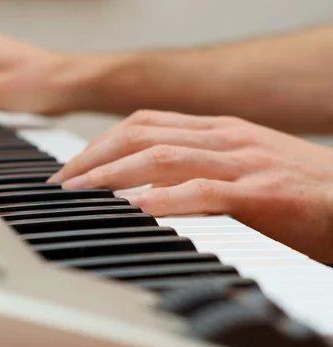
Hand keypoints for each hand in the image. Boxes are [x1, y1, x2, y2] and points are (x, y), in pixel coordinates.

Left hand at [48, 110, 332, 262]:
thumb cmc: (298, 189)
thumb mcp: (242, 165)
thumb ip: (196, 168)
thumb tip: (146, 185)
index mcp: (218, 129)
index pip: (144, 124)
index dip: (101, 143)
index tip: (74, 167)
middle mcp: (226, 138)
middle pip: (143, 134)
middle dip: (95, 156)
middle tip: (63, 180)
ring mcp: (244, 162)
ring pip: (163, 157)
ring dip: (114, 174)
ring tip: (82, 190)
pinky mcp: (262, 193)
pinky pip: (205, 191)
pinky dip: (166, 198)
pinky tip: (136, 208)